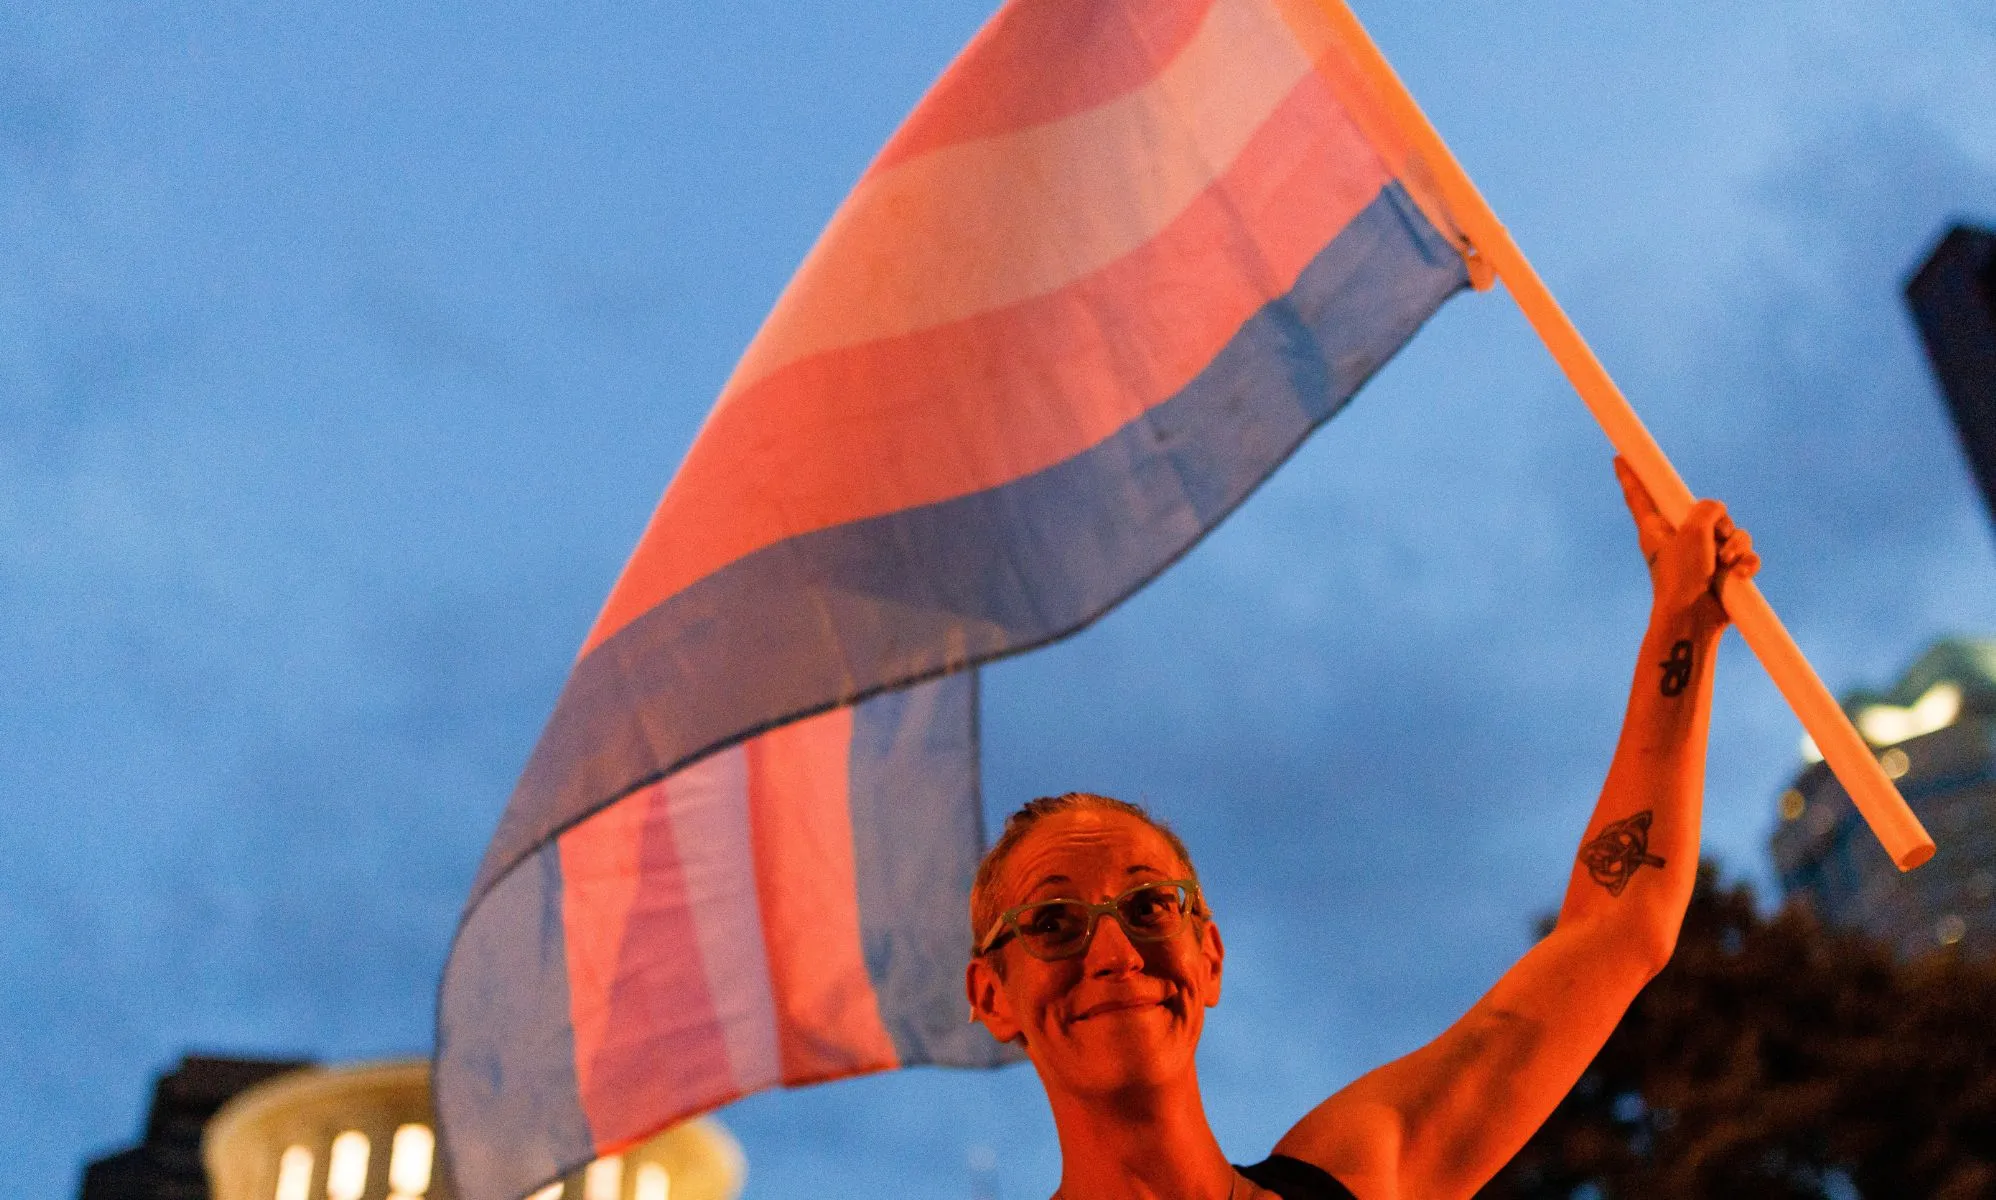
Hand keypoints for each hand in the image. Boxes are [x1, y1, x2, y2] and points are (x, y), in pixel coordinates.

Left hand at [1614, 456, 1758, 624]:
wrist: (1692, 620)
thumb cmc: (1682, 575)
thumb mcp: (1693, 531)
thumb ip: (1706, 509)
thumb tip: (1717, 513)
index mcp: (1655, 528)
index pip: (1640, 495)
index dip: (1631, 476)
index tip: (1618, 459)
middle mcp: (1677, 539)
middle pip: (1706, 511)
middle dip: (1719, 522)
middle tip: (1715, 537)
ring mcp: (1701, 555)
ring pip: (1732, 533)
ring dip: (1736, 545)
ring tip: (1725, 561)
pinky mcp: (1723, 572)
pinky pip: (1743, 556)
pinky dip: (1745, 563)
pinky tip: (1738, 574)